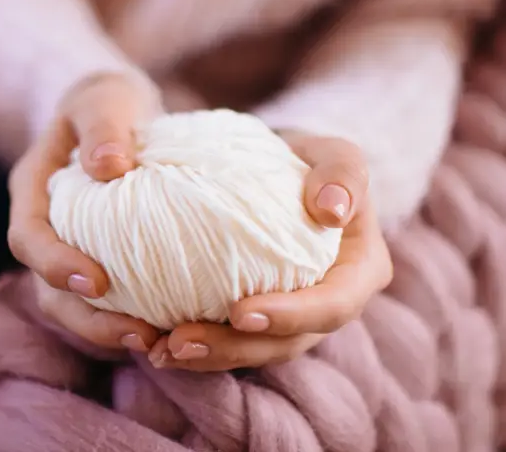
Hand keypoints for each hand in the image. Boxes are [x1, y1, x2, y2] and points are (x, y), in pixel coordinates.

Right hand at [8, 72, 163, 352]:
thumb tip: (109, 166)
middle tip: (139, 335)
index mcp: (32, 192)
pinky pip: (110, 299)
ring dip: (110, 330)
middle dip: (87, 320)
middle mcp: (45, 230)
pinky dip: (133, 316)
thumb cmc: (108, 104)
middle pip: (48, 290)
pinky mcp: (102, 262)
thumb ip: (102, 125)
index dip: (53, 264)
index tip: (95, 282)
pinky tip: (173, 327)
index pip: (27, 238)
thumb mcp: (104, 101)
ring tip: (157, 343)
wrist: (117, 115)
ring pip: (75, 306)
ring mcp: (70, 250)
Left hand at [149, 131, 393, 370]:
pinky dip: (190, 342)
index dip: (290, 318)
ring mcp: (289, 317)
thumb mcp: (333, 152)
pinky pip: (225, 337)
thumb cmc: (307, 158)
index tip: (241, 313)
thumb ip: (343, 171)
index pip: (332, 306)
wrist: (275, 165)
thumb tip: (332, 210)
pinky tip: (151, 341)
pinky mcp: (253, 316)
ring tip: (160, 350)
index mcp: (357, 273)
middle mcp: (325, 305)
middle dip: (234, 349)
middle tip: (181, 342)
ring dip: (206, 356)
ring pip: (251, 349)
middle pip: (285, 342)